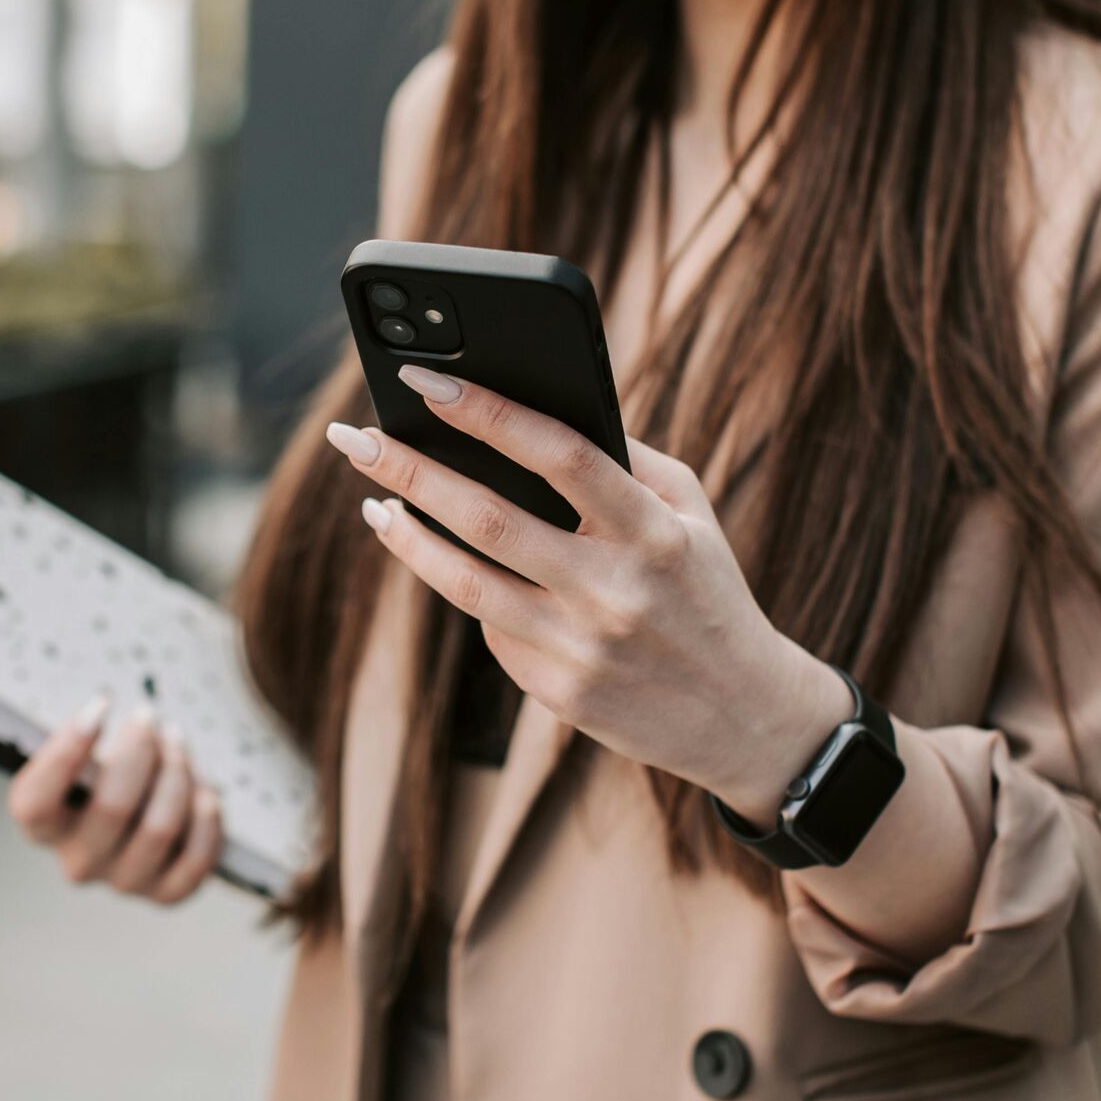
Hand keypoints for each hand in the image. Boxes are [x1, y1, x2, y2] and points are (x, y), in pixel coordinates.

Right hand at [6, 696, 223, 904]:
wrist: (144, 816)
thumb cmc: (111, 774)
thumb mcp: (86, 755)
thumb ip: (85, 740)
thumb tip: (111, 718)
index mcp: (44, 828)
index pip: (36, 803)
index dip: (68, 752)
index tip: (101, 704)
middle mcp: (78, 862)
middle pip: (112, 808)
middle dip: (140, 751)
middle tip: (149, 717)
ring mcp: (123, 882)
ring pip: (159, 828)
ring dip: (176, 775)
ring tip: (177, 743)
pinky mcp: (165, 893)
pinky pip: (196, 858)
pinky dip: (205, 819)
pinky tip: (204, 792)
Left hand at [325, 364, 853, 823]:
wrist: (746, 719)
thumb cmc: (709, 594)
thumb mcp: (692, 517)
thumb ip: (628, 462)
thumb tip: (539, 413)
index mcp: (653, 532)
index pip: (560, 454)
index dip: (487, 413)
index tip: (427, 381)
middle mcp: (614, 590)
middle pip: (488, 518)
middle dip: (410, 471)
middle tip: (354, 437)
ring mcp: (581, 647)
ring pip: (465, 584)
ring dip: (406, 537)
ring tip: (374, 503)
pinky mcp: (558, 693)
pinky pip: (492, 630)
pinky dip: (471, 593)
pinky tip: (459, 571)